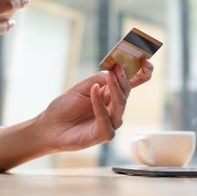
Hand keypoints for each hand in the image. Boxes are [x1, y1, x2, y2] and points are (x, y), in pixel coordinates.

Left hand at [36, 60, 153, 151]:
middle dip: (124, 78)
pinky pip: (106, 119)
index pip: (132, 84)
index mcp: (111, 94)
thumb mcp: (82, 86)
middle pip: (127, 92)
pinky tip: (94, 91)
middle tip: (118, 67)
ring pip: (120, 104)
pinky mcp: (104, 134)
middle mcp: (114, 108)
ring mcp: (111, 122)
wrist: (50, 126)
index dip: (142, 73)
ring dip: (115, 88)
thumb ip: (99, 79)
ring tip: (109, 76)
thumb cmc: (65, 106)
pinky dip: (99, 103)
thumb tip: (114, 72)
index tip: (146, 61)